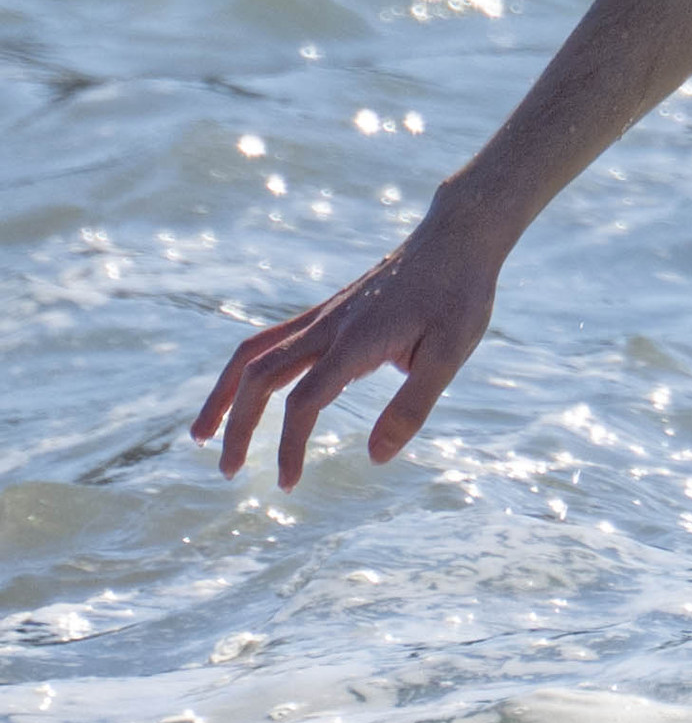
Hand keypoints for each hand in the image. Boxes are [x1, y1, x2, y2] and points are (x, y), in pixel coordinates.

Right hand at [191, 224, 502, 488]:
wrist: (457, 238)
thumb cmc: (459, 295)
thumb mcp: (450, 354)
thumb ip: (412, 406)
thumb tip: (375, 458)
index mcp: (354, 341)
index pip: (303, 402)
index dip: (289, 446)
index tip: (288, 484)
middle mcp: (327, 326)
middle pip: (258, 377)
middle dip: (235, 425)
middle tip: (227, 472)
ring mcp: (324, 316)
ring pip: (252, 354)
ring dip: (223, 395)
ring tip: (201, 434)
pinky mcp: (329, 311)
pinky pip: (271, 341)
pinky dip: (248, 371)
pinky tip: (251, 394)